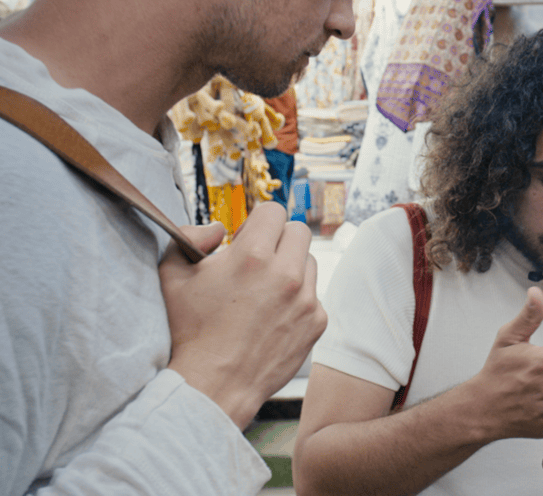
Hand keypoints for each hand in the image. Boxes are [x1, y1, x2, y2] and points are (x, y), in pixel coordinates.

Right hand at [160, 202, 326, 428]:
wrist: (214, 385)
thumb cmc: (189, 330)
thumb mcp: (172, 274)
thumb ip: (190, 236)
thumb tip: (218, 228)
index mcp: (253, 255)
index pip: (273, 210)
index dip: (257, 221)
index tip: (245, 239)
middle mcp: (286, 273)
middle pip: (299, 231)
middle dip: (279, 239)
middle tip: (258, 260)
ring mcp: (306, 299)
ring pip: (309, 263)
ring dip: (290, 269)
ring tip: (264, 291)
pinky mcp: (317, 322)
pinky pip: (314, 295)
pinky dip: (298, 300)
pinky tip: (273, 316)